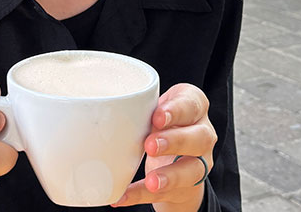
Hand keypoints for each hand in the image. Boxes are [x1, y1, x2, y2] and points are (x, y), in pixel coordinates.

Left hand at [113, 84, 215, 210]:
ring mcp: (198, 162)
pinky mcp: (186, 187)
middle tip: (150, 145)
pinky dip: (141, 195)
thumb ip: (139, 105)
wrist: (175, 155)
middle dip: (175, 141)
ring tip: (151, 182)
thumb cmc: (160, 122)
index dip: (177, 110)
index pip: (193, 104)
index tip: (157, 116)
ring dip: (170, 176)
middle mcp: (202, 135)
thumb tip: (98, 106)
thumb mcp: (154, 107)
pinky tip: (123, 196)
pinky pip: (166, 193)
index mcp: (194, 108)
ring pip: (193, 170)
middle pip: (200, 138)